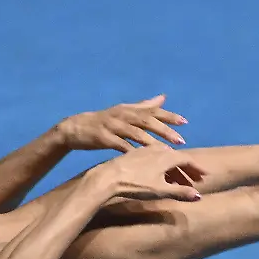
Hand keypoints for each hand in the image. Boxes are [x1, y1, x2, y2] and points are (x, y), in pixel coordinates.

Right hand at [56, 95, 187, 151]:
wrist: (74, 128)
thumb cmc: (103, 122)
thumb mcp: (124, 111)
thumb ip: (144, 106)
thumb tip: (163, 98)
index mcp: (129, 109)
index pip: (153, 111)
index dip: (169, 116)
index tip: (184, 122)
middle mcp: (122, 115)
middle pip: (147, 121)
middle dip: (165, 130)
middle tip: (180, 140)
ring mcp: (112, 126)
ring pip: (135, 133)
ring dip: (151, 142)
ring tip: (165, 152)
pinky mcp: (103, 138)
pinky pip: (120, 145)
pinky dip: (131, 152)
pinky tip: (142, 160)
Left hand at [92, 145, 207, 201]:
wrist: (108, 177)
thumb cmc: (136, 184)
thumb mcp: (160, 190)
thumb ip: (180, 192)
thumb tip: (199, 196)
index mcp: (167, 156)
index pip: (188, 159)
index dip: (197, 168)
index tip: (205, 176)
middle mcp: (158, 149)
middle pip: (178, 158)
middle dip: (187, 169)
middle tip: (195, 180)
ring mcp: (146, 150)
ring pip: (166, 157)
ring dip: (174, 168)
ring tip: (179, 180)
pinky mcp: (135, 153)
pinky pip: (155, 157)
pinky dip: (162, 165)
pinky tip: (159, 174)